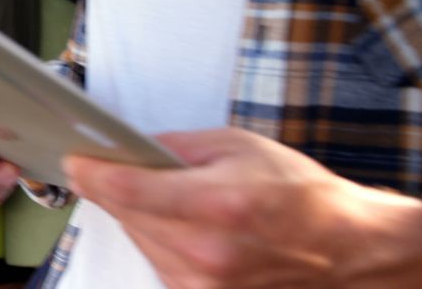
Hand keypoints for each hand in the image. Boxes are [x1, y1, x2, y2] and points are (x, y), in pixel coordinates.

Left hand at [62, 128, 421, 287]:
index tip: (73, 160)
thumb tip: (130, 147)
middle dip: (119, 190)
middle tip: (123, 169)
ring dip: (141, 218)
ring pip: (140, 241)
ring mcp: (204, 285)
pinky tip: (189, 229)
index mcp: (217, 204)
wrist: (347, 250)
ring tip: (177, 201)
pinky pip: (159, 263)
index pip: (128, 190)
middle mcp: (206, 252)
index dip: (92, 173)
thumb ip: (177, 146)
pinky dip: (161, 242)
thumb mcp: (239, 146)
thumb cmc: (299, 193)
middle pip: (127, 216)